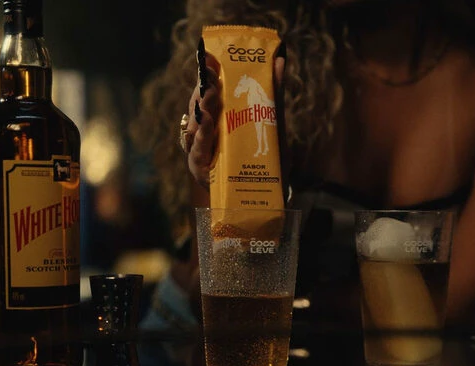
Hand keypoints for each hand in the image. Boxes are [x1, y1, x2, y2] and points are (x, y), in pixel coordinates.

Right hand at [180, 50, 285, 189]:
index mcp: (219, 122)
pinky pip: (197, 154)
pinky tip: (206, 124)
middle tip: (211, 81)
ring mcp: (201, 155)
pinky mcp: (203, 175)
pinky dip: (202, 139)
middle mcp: (206, 137)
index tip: (209, 60)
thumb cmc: (270, 160)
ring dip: (199, 114)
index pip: (207, 95)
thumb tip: (281, 59)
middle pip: (196, 110)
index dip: (206, 77)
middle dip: (202, 95)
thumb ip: (274, 95)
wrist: (271, 198)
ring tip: (207, 102)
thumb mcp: (274, 125)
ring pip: (193, 131)